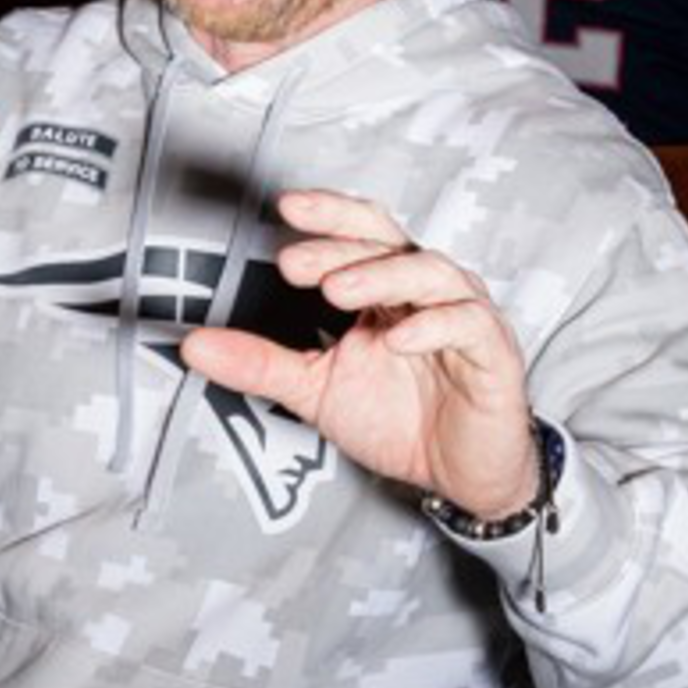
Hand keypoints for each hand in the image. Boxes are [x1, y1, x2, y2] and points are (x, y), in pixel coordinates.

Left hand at [179, 189, 541, 519]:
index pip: (360, 234)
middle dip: (342, 242)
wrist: (457, 475)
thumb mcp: (317, 391)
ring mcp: (463, 317)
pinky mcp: (493, 352)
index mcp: (386, 290)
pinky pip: (468, 323)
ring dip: (382, 277)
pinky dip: (433, 325)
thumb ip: (261, 364)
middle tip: (294, 264)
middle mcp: (425, 292)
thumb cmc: (400, 421)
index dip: (327, 216)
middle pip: (392, 240)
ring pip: (431, 273)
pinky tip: (397, 338)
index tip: (283, 212)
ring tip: (339, 291)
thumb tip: (194, 344)